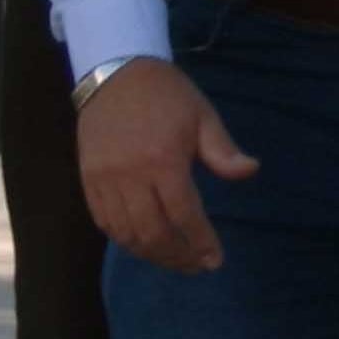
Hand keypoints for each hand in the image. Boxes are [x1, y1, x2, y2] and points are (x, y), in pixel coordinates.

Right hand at [78, 56, 257, 276]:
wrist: (116, 72)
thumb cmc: (167, 95)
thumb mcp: (202, 116)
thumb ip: (223, 150)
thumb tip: (251, 171)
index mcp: (164, 160)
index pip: (184, 215)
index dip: (200, 242)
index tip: (214, 260)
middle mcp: (131, 176)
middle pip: (153, 233)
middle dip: (177, 256)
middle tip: (196, 265)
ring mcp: (105, 180)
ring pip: (126, 233)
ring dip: (151, 253)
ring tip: (173, 258)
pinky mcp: (88, 180)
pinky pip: (104, 222)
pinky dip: (124, 239)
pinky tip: (143, 242)